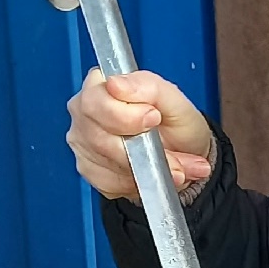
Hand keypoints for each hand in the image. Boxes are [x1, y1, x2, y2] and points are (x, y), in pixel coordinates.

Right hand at [66, 67, 214, 199]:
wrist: (185, 153)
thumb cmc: (177, 124)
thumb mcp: (176, 101)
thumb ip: (149, 87)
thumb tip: (116, 84)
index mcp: (101, 86)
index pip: (94, 101)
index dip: (125, 115)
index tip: (153, 119)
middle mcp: (85, 112)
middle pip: (98, 136)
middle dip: (141, 151)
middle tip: (172, 155)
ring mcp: (83, 142)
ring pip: (106, 163)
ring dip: (146, 170)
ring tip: (175, 166)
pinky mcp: (89, 170)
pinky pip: (108, 183)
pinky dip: (137, 183)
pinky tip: (153, 174)